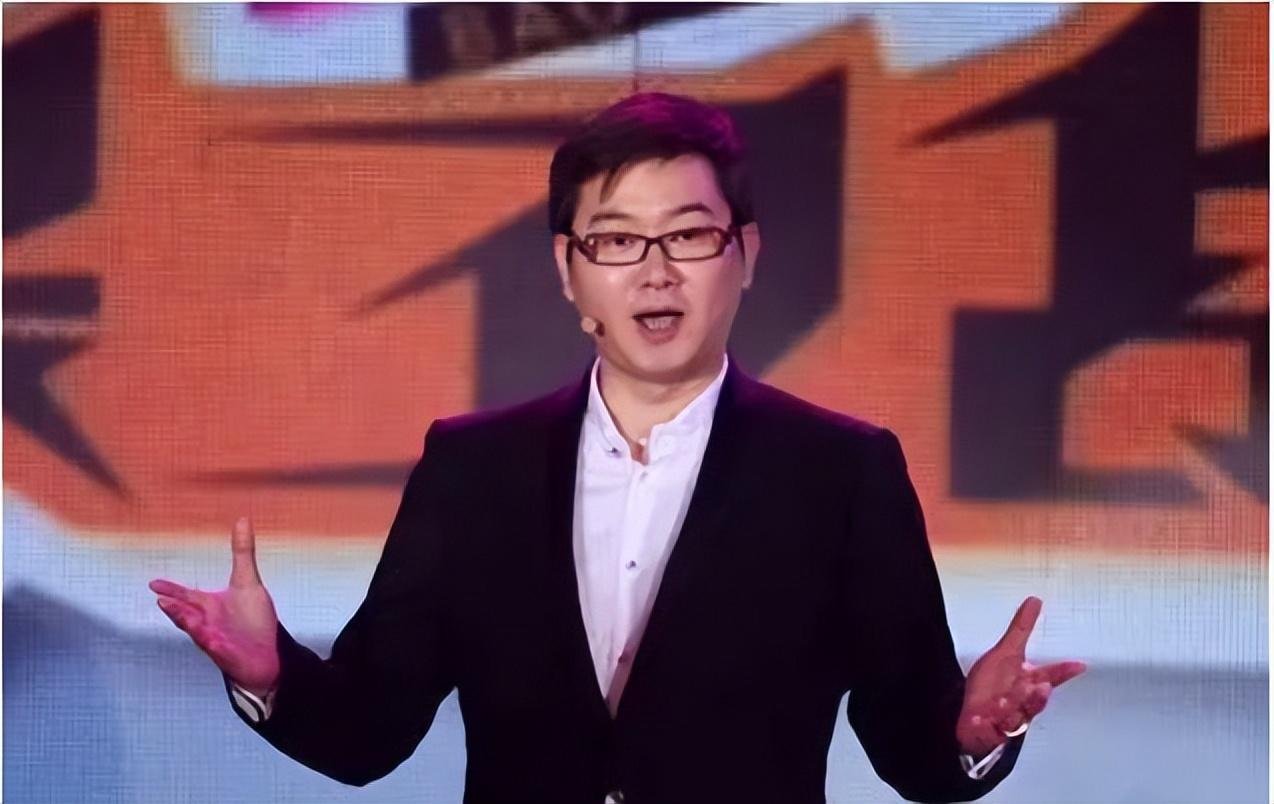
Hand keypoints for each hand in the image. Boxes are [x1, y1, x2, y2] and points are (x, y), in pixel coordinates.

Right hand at [149, 517, 280, 695]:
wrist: (267, 653)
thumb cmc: (254, 619)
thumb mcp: (248, 581)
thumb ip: (242, 552)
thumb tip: (242, 520)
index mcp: (210, 604)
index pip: (186, 596)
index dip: (171, 589)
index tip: (153, 583)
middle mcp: (207, 620)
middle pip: (185, 612)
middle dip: (173, 605)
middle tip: (159, 596)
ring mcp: (213, 637)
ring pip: (195, 628)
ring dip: (184, 620)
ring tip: (172, 610)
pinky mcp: (224, 652)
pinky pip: (212, 645)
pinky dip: (208, 639)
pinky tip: (205, 634)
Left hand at [956, 596, 1085, 756]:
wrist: (971, 715)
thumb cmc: (993, 685)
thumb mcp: (1004, 651)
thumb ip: (1021, 627)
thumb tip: (1034, 601)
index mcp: (1027, 680)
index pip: (1050, 675)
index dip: (1063, 671)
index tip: (1079, 664)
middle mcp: (1021, 700)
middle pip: (1034, 699)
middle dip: (1036, 695)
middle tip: (1038, 686)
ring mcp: (1007, 718)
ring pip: (1015, 716)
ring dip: (1011, 709)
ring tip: (1003, 702)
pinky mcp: (992, 733)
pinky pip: (989, 731)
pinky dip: (982, 726)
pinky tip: (977, 719)